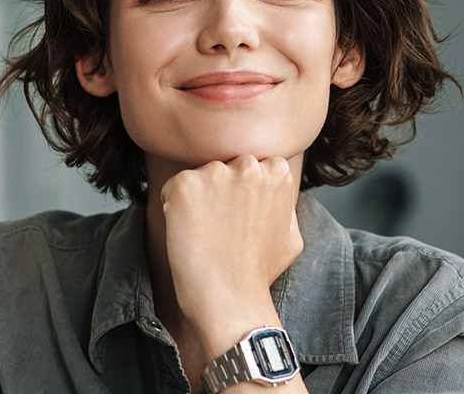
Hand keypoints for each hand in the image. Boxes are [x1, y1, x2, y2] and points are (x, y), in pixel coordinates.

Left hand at [159, 154, 303, 353]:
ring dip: (196, 200)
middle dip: (218, 191)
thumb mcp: (291, 235)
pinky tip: (188, 233)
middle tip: (220, 229)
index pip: (250, 166)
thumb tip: (275, 191)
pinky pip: (171, 188)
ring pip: (198, 177)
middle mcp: (248, 165)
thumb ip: (284, 204)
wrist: (230, 299)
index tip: (238, 219)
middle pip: (223, 167)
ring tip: (205, 235)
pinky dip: (172, 208)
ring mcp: (216, 173)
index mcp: (277, 172)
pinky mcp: (185, 185)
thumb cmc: (258, 273)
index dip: (240, 193)